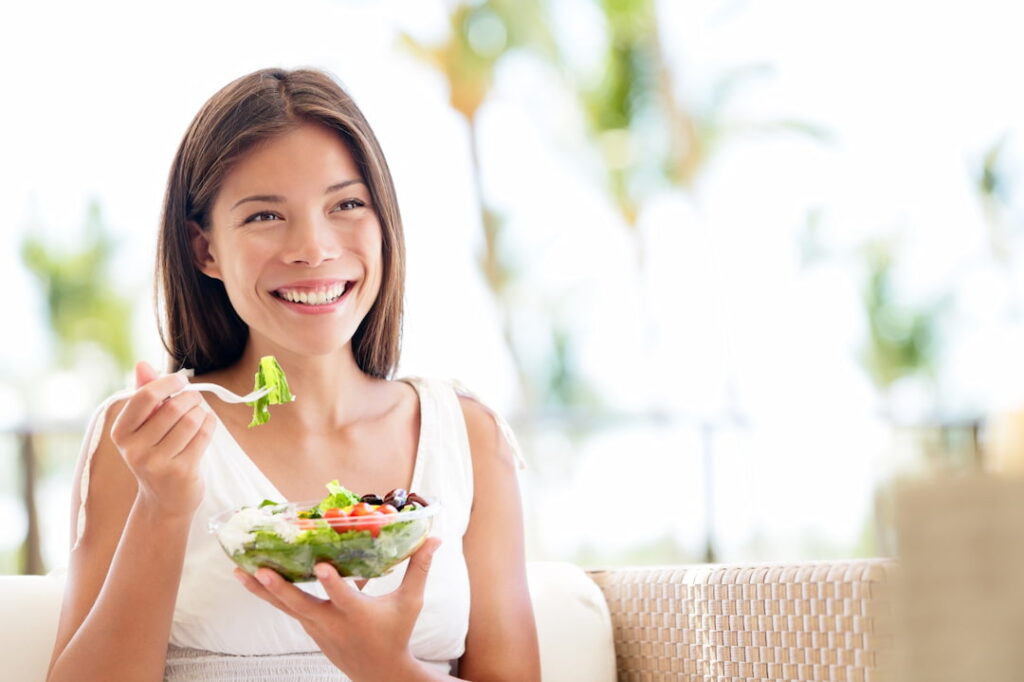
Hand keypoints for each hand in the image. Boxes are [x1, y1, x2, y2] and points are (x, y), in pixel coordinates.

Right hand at [109, 361, 216, 515]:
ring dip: (202, 411)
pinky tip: (206, 425)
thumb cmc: (155, 453)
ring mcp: (157, 463)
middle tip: (195, 399)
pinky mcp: (181, 472)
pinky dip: (210, 424)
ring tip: (199, 414)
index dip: (167, 383)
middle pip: (173, 407)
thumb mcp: (143, 426)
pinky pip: (203, 435)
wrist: (164, 500)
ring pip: (191, 420)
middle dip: (190, 398)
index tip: (180, 381)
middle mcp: (134, 450)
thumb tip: (142, 364)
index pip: (144, 397)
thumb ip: (143, 394)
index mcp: (121, 433)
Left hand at [234, 537, 442, 680]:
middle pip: (301, 604)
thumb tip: (436, 537)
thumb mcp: (411, 602)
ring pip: (285, 606)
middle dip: (279, 588)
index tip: (322, 566)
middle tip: (258, 569)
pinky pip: (287, 609)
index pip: (345, 597)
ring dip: (261, 590)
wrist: (378, 672)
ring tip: (238, 571)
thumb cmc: (396, 632)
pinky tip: (253, 578)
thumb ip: (420, 568)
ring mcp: (316, 627)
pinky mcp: (310, 628)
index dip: (333, 583)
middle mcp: (332, 622)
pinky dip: (270, 594)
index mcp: (359, 614)